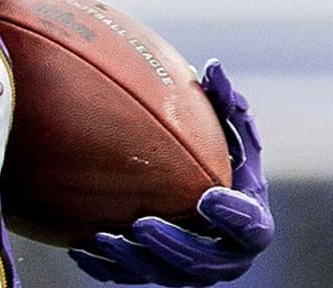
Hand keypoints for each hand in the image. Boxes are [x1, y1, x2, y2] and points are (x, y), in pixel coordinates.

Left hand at [70, 60, 273, 285]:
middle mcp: (224, 254)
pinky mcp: (159, 273)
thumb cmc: (217, 151)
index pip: (251, 228)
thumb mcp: (227, 125)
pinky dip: (108, 268)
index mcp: (249, 219)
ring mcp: (191, 270)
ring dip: (135, 261)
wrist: (195, 187)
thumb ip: (224, 100)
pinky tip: (80, 249)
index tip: (207, 198)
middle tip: (142, 224)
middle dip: (174, 246)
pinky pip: (132, 279)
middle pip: (204, 263)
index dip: (233, 217)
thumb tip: (211, 66)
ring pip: (165, 276)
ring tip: (104, 239)